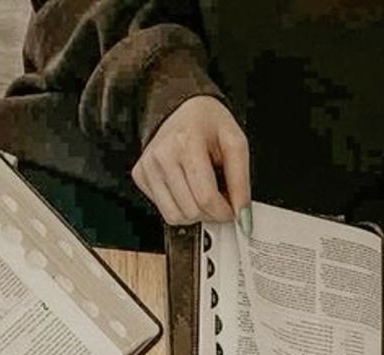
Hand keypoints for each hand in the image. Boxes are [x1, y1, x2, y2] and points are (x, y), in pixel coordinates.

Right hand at [132, 96, 250, 227]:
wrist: (184, 108)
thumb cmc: (209, 123)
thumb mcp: (235, 143)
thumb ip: (241, 182)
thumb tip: (242, 216)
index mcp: (186, 142)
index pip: (206, 198)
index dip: (224, 211)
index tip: (232, 209)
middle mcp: (162, 155)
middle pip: (191, 211)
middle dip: (211, 212)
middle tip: (219, 196)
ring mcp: (147, 167)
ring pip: (175, 217)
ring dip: (195, 214)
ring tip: (203, 193)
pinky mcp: (140, 176)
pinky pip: (164, 211)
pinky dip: (180, 208)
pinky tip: (186, 189)